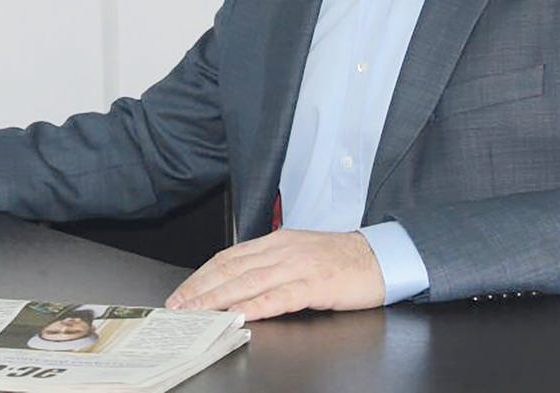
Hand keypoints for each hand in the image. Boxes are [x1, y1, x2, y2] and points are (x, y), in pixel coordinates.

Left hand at [165, 229, 384, 320]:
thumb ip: (269, 264)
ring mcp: (298, 266)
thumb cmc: (340, 258)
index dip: (202, 276)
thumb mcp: (298, 253)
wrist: (380, 256)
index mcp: (275, 242)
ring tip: (198, 313)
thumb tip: (236, 283)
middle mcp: (282, 250)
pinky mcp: (316, 284)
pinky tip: (240, 316)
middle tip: (179, 307)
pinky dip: (257, 306)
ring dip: (219, 299)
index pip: (228, 258)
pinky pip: (281, 297)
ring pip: (249, 282)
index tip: (182, 293)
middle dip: (201, 290)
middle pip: (232, 270)